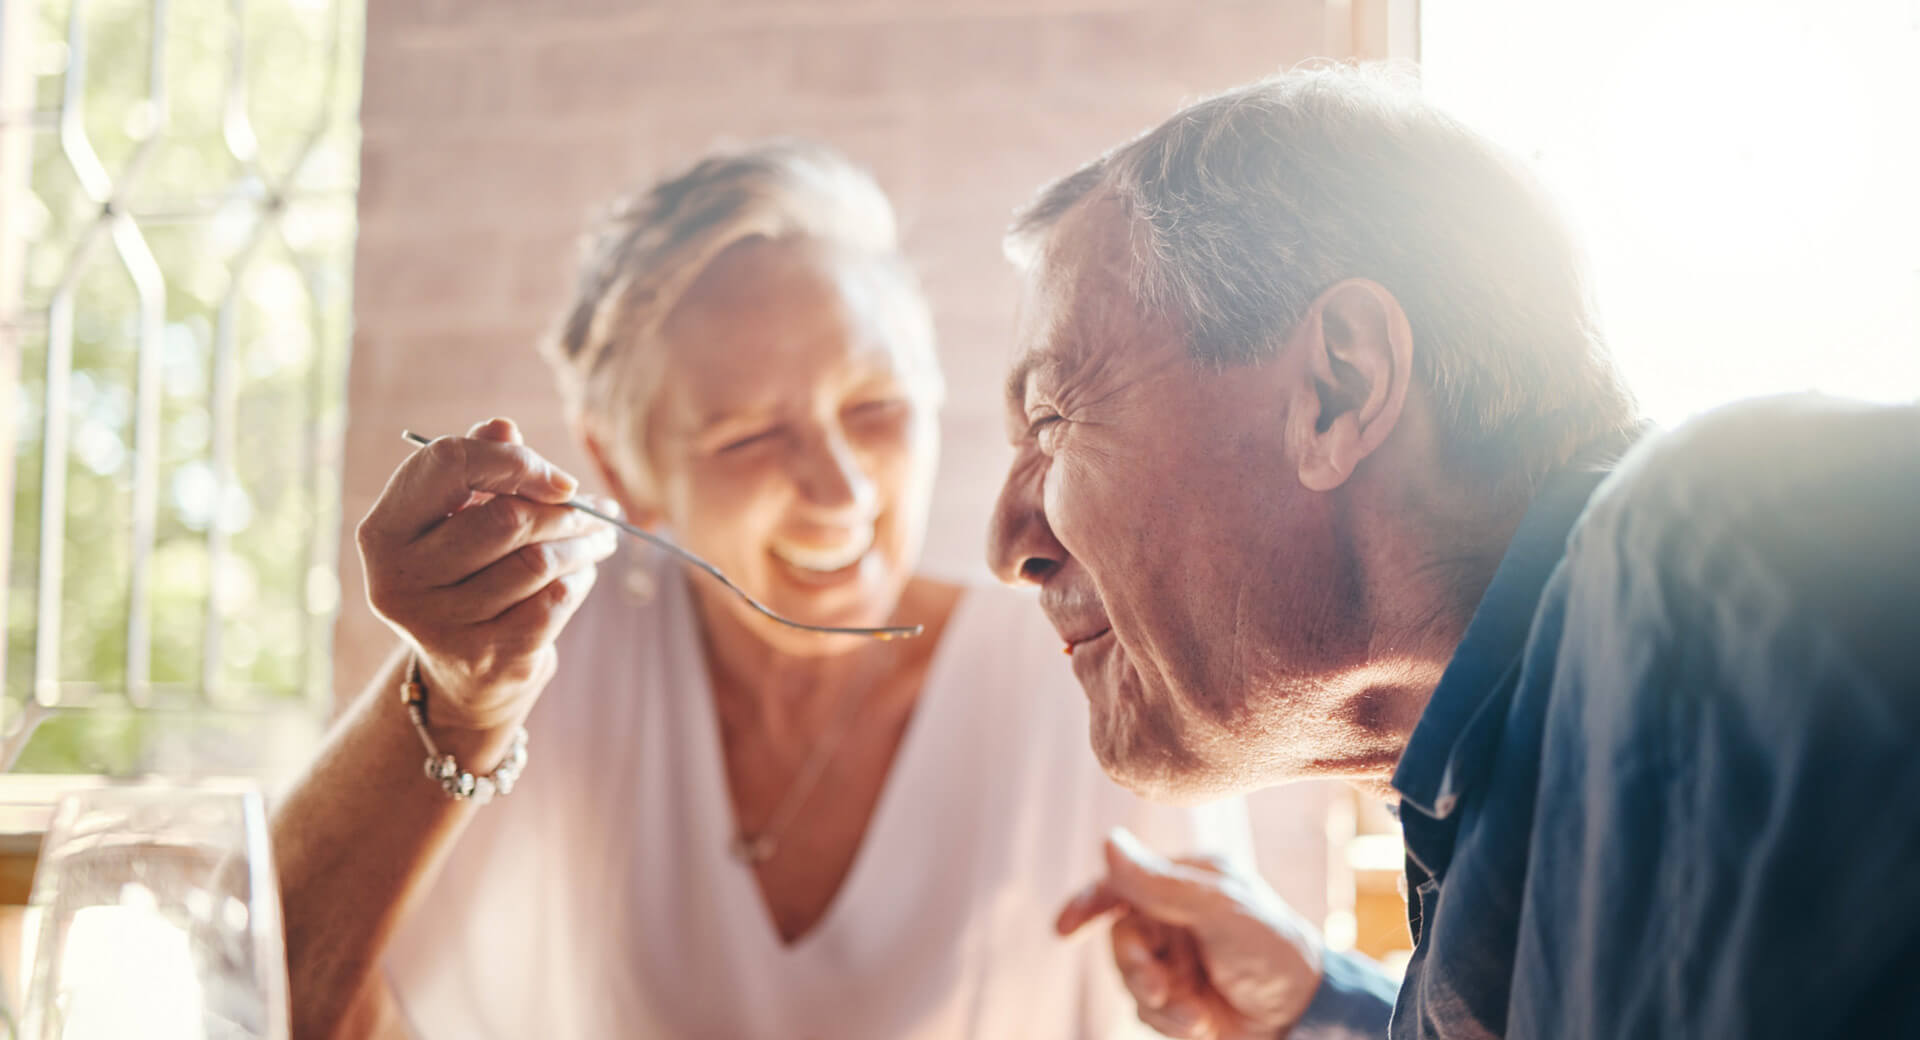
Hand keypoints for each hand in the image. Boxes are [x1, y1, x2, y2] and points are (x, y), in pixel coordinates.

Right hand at [356, 418, 616, 732]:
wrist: (463, 674)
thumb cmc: (464, 573)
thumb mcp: (457, 517)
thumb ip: (477, 466)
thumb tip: (503, 427)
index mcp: (382, 531)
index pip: (448, 464)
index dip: (515, 460)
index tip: (557, 478)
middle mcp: (399, 579)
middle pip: (505, 518)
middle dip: (562, 510)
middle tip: (592, 510)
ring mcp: (440, 624)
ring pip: (537, 561)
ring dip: (582, 543)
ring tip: (600, 537)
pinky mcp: (486, 657)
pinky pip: (555, 599)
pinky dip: (580, 578)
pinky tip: (583, 571)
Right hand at [1058, 828, 1326, 1039]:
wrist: (1303, 1015)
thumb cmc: (1272, 949)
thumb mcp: (1219, 910)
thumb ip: (1161, 883)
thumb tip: (1108, 843)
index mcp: (1186, 883)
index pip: (1124, 884)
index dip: (1089, 903)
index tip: (1064, 928)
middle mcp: (1176, 919)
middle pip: (1120, 937)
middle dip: (1132, 965)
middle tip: (1156, 985)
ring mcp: (1175, 960)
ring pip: (1129, 978)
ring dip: (1154, 998)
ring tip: (1190, 1013)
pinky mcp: (1178, 999)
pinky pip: (1145, 1010)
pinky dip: (1168, 1020)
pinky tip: (1200, 1022)